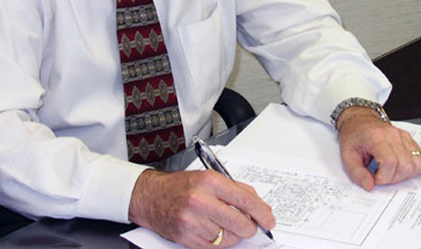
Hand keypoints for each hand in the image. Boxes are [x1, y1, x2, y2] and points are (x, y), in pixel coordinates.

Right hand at [128, 169, 275, 247]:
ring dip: (232, 234)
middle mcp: (201, 200)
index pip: (245, 200)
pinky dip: (219, 241)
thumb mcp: (209, 177)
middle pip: (240, 222)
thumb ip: (236, 189)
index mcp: (210, 181)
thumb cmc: (181, 185)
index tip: (269, 219)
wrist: (151, 196)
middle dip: (250, 227)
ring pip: (228, 237)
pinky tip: (213, 230)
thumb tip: (260, 206)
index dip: (261, 213)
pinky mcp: (186, 237)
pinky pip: (214, 246)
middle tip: (251, 226)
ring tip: (223, 223)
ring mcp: (192, 220)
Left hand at [336, 106, 420, 190]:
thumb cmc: (354, 136)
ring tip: (389, 171)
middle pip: (405, 166)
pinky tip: (399, 167)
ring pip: (416, 164)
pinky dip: (413, 168)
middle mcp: (393, 135)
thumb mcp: (347, 155)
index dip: (383, 177)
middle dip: (392, 178)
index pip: (390, 162)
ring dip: (404, 175)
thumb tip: (369, 186)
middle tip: (380, 174)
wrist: (359, 120)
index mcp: (377, 137)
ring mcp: (404, 137)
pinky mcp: (410, 140)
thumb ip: (356, 173)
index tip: (374, 178)